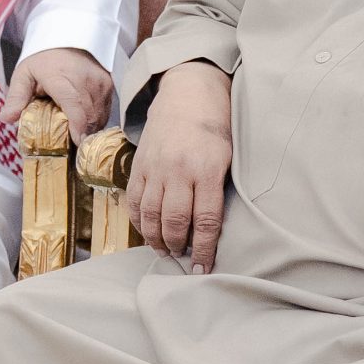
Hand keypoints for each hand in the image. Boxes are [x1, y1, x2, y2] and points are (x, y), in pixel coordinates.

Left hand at [2, 48, 114, 137]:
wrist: (68, 39)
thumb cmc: (44, 60)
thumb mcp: (24, 74)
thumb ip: (16, 97)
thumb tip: (5, 118)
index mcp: (61, 77)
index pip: (74, 105)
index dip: (77, 126)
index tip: (76, 142)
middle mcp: (85, 80)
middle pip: (88, 116)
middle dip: (80, 135)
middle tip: (68, 147)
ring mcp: (100, 83)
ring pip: (99, 116)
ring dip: (88, 129)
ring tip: (74, 134)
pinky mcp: (109, 86)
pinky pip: (105, 111)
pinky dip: (95, 121)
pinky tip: (83, 123)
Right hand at [126, 62, 233, 271]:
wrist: (187, 93)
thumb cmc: (215, 127)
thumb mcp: (228, 157)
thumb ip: (218, 190)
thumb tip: (212, 230)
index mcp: (206, 170)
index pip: (205, 221)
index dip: (204, 250)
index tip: (204, 269)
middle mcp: (178, 171)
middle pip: (174, 222)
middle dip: (178, 247)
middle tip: (183, 259)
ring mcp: (155, 167)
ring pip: (151, 215)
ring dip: (156, 239)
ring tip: (165, 251)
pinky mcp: (140, 164)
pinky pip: (135, 200)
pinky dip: (139, 221)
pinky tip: (147, 232)